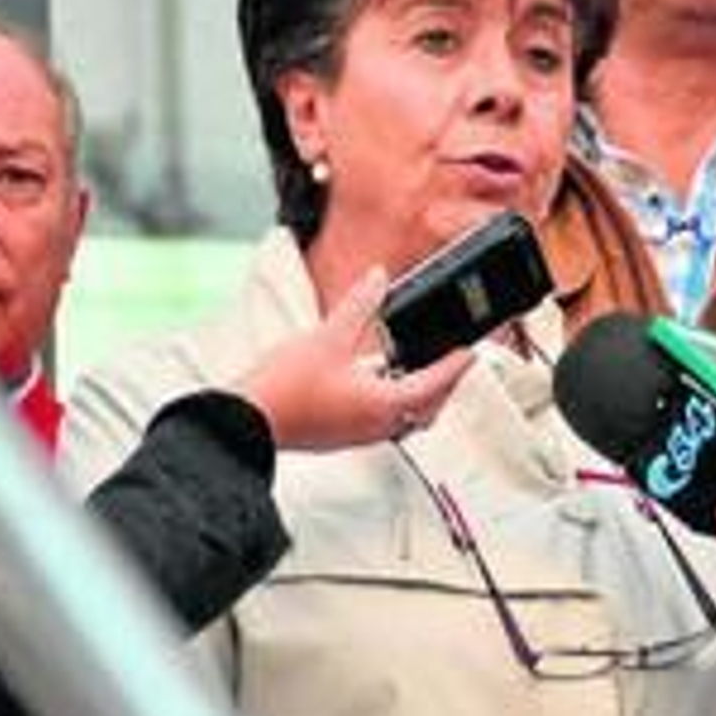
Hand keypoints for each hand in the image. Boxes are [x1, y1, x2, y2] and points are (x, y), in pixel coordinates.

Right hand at [237, 267, 473, 450]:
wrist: (245, 421)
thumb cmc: (284, 390)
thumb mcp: (327, 336)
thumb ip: (359, 305)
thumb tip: (378, 279)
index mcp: (384, 404)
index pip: (436, 384)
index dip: (455, 366)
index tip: (470, 352)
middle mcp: (377, 425)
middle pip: (427, 408)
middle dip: (443, 385)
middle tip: (453, 362)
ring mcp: (358, 434)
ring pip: (405, 418)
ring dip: (418, 396)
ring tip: (421, 370)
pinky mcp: (340, 435)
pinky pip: (382, 421)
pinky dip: (393, 401)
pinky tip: (376, 382)